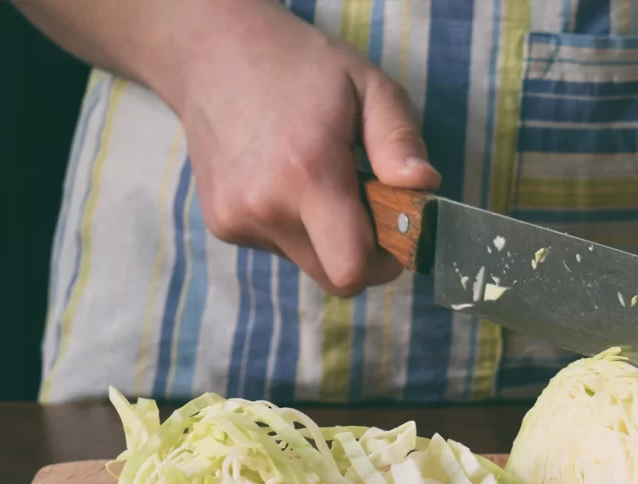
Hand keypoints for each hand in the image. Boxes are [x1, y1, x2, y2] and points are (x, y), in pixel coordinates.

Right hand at [175, 2, 439, 294]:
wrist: (213, 54)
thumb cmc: (302, 67)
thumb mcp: (368, 86)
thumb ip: (399, 141)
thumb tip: (424, 187)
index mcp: (307, 174)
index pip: (351, 269)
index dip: (384, 263)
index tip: (397, 232)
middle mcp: (264, 206)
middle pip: (334, 277)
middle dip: (362, 253)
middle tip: (367, 205)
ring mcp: (235, 219)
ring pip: (308, 263)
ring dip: (328, 238)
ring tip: (319, 182)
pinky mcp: (221, 224)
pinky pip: (279, 247)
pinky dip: (296, 227)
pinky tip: (286, 181)